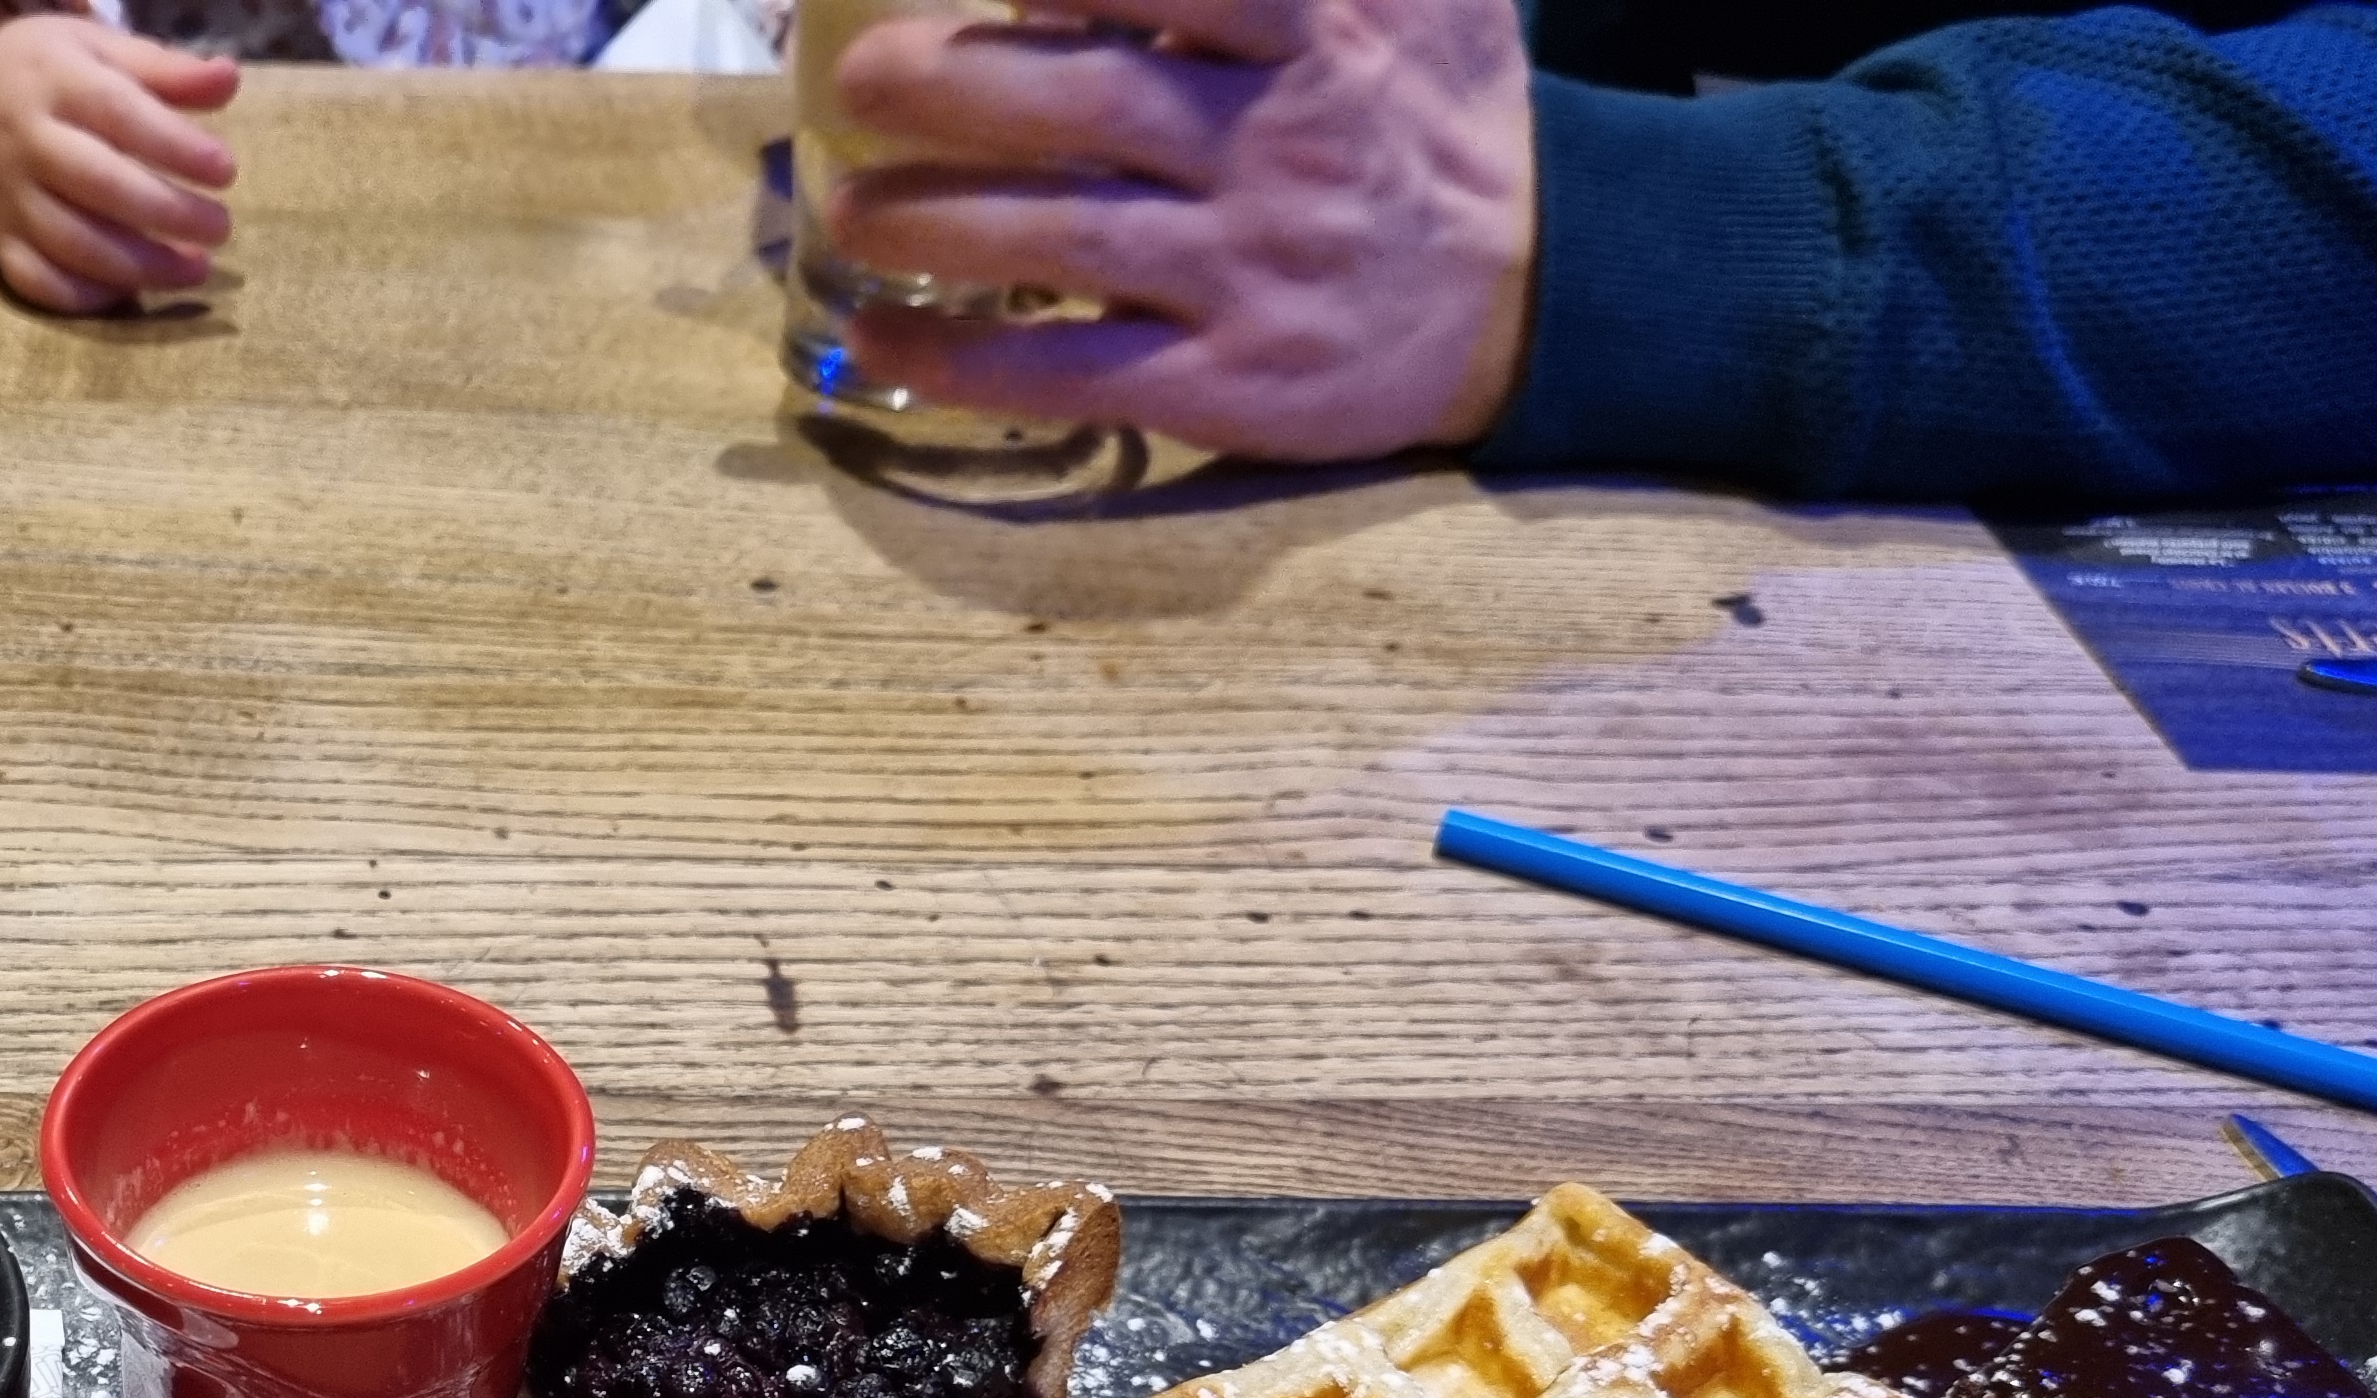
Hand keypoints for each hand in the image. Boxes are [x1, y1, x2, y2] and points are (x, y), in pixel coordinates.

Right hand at [0, 4, 238, 314]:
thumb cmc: (45, 74)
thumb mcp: (97, 51)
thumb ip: (164, 71)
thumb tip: (228, 79)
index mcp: (54, 82)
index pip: (119, 114)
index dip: (175, 146)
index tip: (225, 169)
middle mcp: (25, 142)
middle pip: (98, 185)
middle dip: (167, 213)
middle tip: (220, 227)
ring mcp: (7, 198)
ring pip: (72, 245)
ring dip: (140, 268)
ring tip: (195, 267)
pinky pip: (37, 282)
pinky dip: (86, 298)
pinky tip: (133, 291)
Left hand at [825, 0, 1534, 458]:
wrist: (1529, 290)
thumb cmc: (1430, 116)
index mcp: (1318, 28)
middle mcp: (1277, 143)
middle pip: (1091, 101)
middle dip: (957, 85)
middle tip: (860, 77)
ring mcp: (1248, 271)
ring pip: (1064, 238)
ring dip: (935, 224)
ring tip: (847, 211)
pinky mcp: (1226, 383)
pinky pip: (1072, 373)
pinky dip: (966, 360)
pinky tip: (882, 341)